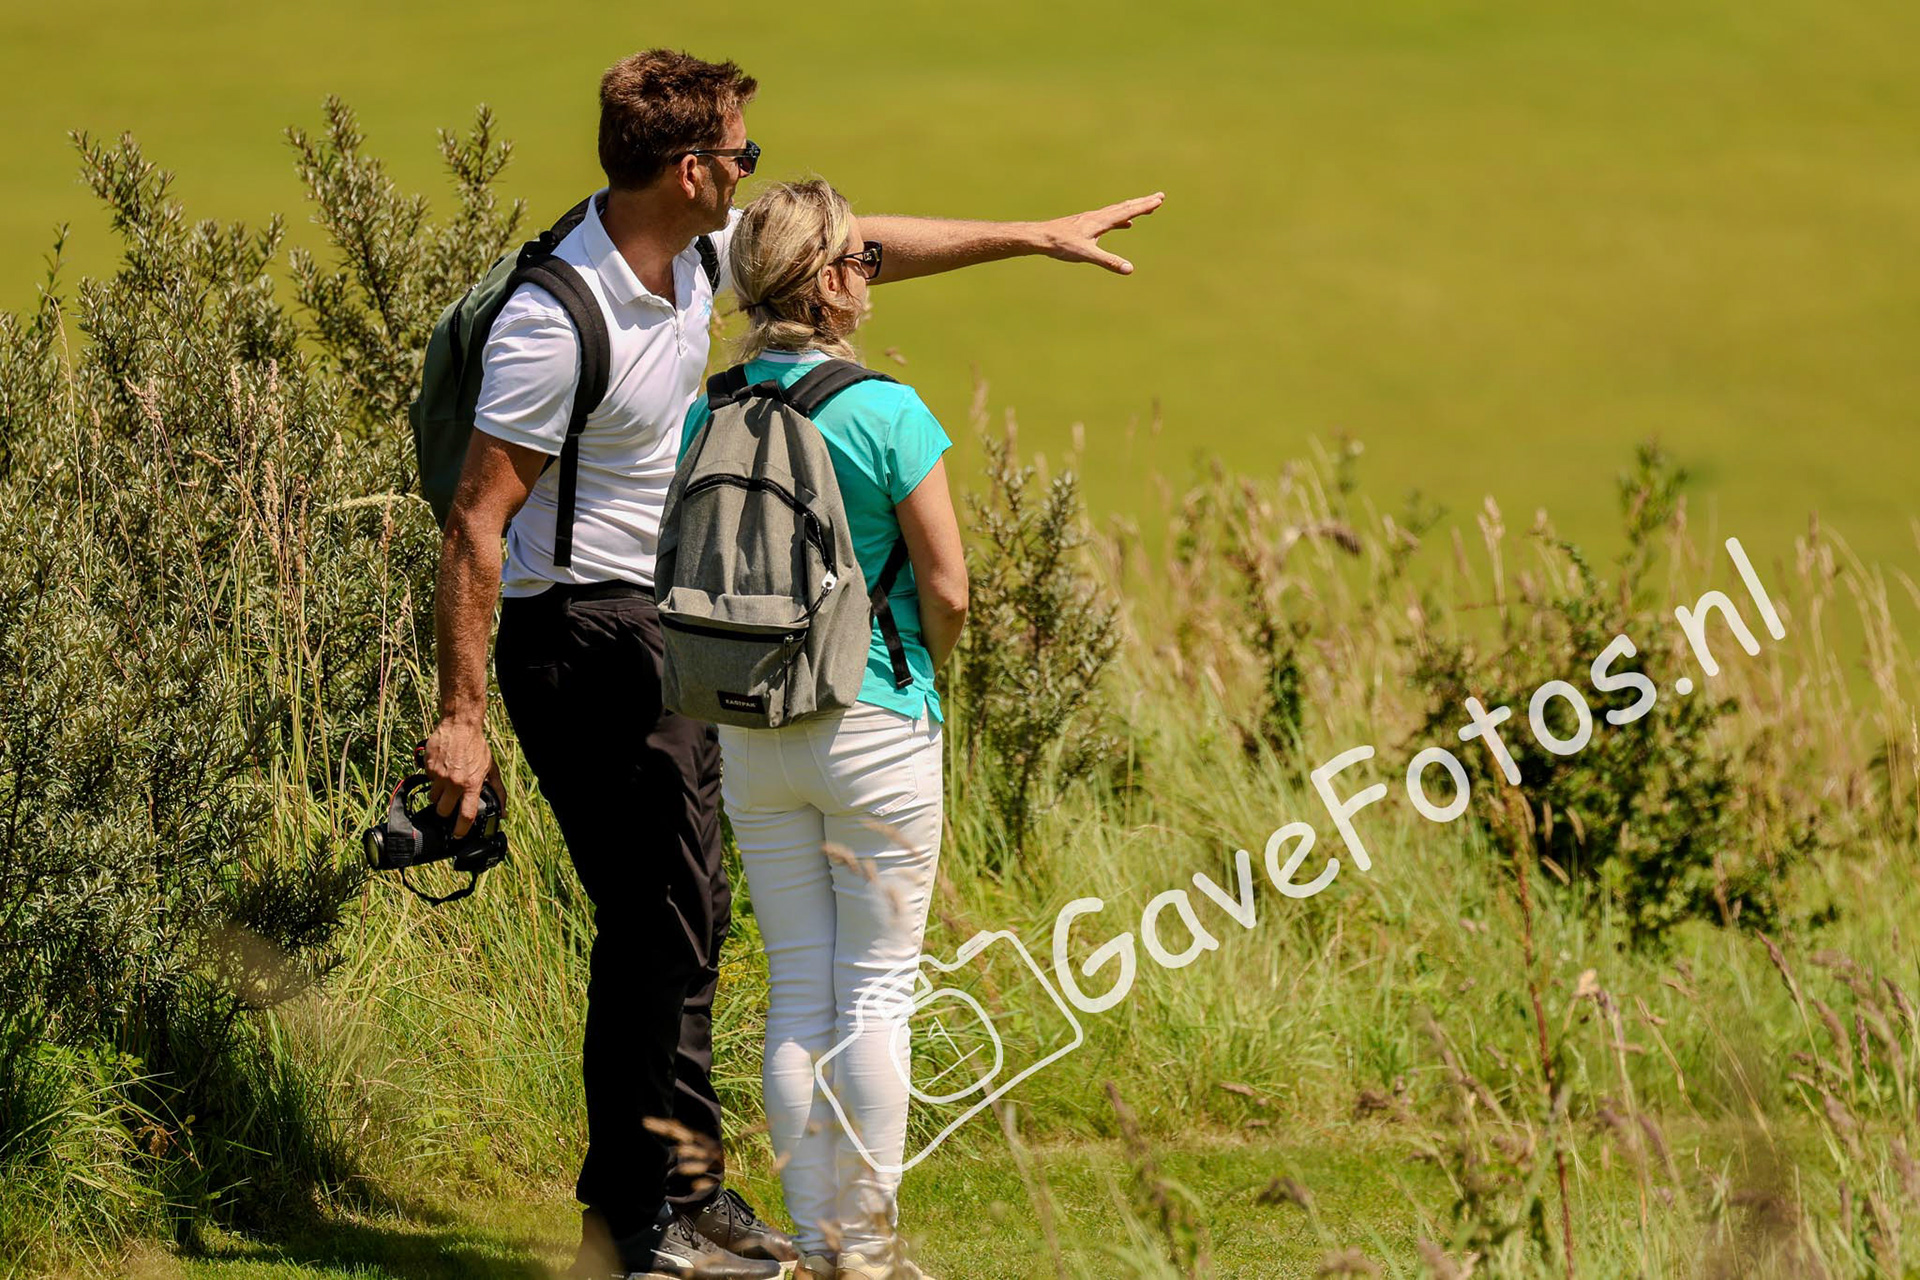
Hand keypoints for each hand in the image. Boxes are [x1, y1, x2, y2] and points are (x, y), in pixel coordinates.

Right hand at [422, 716, 502, 839]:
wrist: (459, 726)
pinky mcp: (428, 767)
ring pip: (433, 797)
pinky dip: (434, 779)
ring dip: (439, 795)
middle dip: (445, 811)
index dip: (461, 829)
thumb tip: (503, 812)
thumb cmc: (477, 747)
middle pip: (443, 811)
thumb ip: (497, 791)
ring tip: (447, 782)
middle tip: (450, 804)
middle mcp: (454, 782)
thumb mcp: (491, 769)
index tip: (458, 836)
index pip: (466, 814)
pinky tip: (442, 768)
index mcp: (471, 784)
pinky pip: (428, 781)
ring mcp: (439, 775)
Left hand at [1039, 192, 1164, 274]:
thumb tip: (1129, 269)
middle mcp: (1098, 216)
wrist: (1041, 237)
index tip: (1159, 199)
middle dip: (1143, 203)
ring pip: (1117, 211)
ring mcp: (1091, 219)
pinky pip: (1108, 219)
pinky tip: (1123, 224)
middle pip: (1125, 207)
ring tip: (1145, 207)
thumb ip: (1109, 261)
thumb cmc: (1062, 245)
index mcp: (1101, 221)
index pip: (1128, 212)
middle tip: (1159, 197)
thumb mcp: (1087, 255)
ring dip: (1133, 209)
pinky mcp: (1085, 224)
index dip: (1144, 206)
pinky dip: (1119, 219)